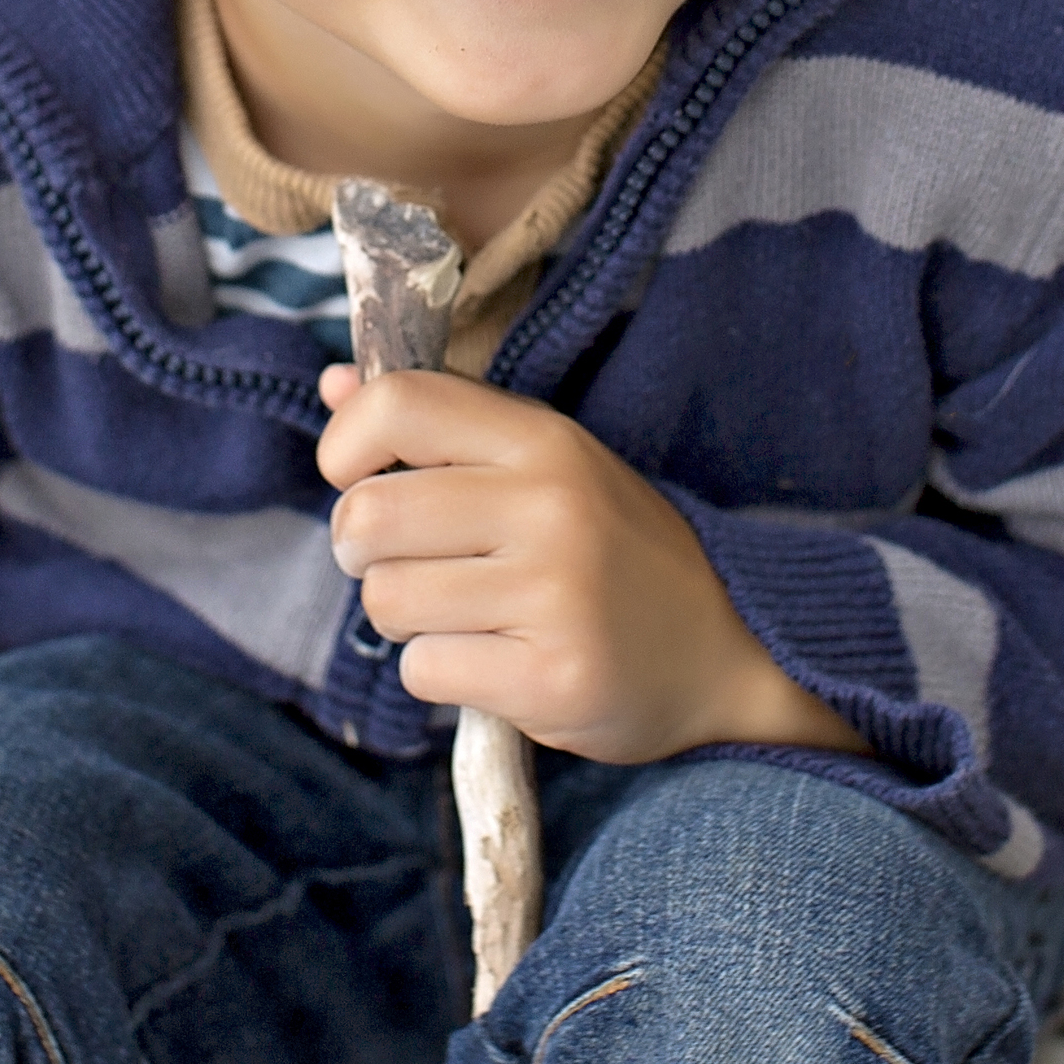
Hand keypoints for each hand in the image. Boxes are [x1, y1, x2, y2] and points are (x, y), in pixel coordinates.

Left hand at [316, 366, 864, 764]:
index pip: (397, 404)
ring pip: (387, 600)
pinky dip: (442, 672)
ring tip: (469, 614)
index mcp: (542, 437)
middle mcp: (549, 504)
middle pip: (368, 514)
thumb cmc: (614, 548)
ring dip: (408, 618)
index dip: (346, 447)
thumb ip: (440, 424)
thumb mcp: (543, 462)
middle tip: (410, 562)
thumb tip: (332, 386)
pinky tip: (498, 660)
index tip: (358, 480)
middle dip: (362, 550)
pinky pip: (423, 669)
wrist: (731, 648)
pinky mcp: (553, 677)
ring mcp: (554, 593)